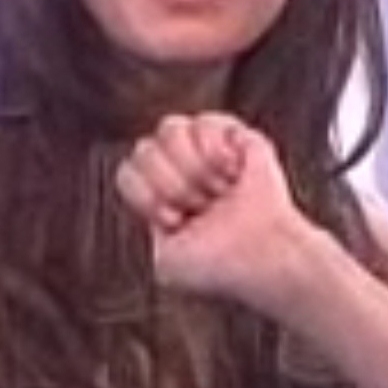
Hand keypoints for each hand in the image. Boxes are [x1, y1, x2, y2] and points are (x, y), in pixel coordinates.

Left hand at [114, 112, 331, 321]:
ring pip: (170, 129)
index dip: (146, 195)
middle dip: (171, 184)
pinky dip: (215, 152)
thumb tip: (156, 202)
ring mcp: (209, 148)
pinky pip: (205, 122)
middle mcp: (182, 167)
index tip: (175, 220)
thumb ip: (148, 233)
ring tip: (219, 190)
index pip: (127, 172)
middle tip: (202, 207)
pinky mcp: (238, 135)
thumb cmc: (221, 265)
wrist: (260, 254)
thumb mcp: (166, 264)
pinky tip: (232, 173)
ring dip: (194, 168)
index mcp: (163, 195)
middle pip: (144, 149)